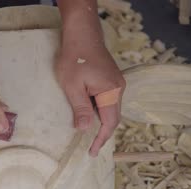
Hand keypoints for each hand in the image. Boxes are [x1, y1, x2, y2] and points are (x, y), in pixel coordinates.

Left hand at [56, 42, 125, 156]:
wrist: (82, 34)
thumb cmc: (74, 58)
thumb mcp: (72, 86)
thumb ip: (80, 108)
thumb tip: (83, 129)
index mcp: (111, 92)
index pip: (110, 122)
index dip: (101, 138)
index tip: (92, 152)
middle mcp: (118, 89)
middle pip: (113, 117)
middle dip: (102, 133)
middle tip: (90, 148)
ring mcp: (116, 83)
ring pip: (110, 109)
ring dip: (101, 122)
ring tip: (89, 135)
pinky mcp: (110, 79)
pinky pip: (107, 100)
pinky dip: (99, 111)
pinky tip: (89, 115)